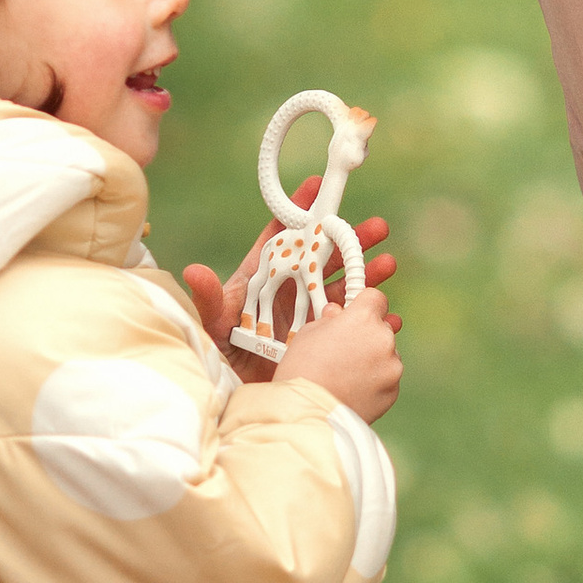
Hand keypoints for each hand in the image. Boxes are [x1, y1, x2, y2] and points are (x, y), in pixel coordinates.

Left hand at [183, 192, 395, 378]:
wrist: (235, 394)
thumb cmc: (218, 353)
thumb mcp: (211, 323)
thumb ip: (208, 298)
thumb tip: (193, 272)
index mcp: (263, 277)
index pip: (282, 236)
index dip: (301, 211)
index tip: (319, 188)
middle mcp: (289, 291)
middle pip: (324, 258)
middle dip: (350, 241)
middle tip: (377, 228)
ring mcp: (307, 317)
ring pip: (343, 290)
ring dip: (367, 277)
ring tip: (388, 265)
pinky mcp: (321, 343)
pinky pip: (351, 328)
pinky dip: (371, 321)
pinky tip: (389, 316)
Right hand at [281, 284, 402, 422]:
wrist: (308, 414)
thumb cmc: (302, 371)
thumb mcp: (307, 333)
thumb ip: (329, 320)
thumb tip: (338, 314)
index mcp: (363, 318)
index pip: (376, 298)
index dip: (363, 304)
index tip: (356, 311)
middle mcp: (384, 339)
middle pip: (381, 327)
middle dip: (366, 334)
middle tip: (343, 348)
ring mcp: (392, 367)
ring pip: (386, 354)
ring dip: (372, 358)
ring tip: (345, 374)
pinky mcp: (393, 391)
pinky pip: (386, 378)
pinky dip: (374, 381)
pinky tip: (352, 389)